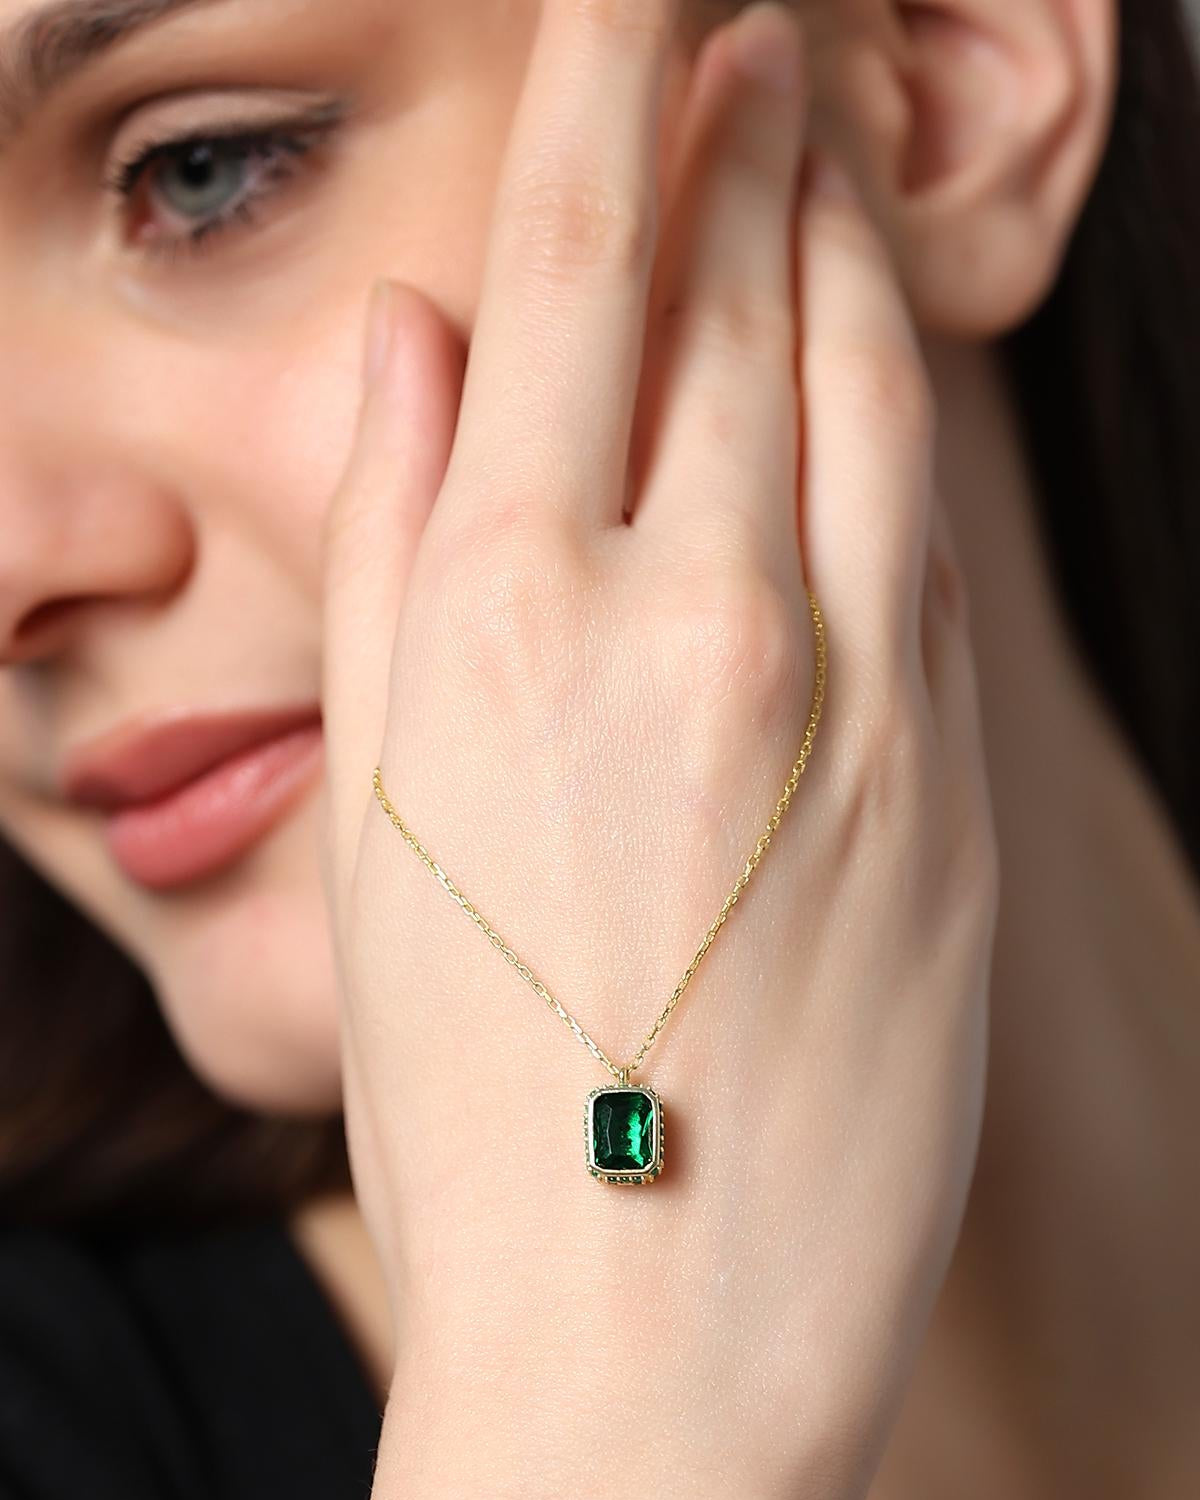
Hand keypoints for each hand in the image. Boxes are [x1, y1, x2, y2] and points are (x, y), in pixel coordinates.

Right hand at [320, 1, 996, 1495]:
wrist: (652, 1323)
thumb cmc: (474, 1089)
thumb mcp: (367, 820)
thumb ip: (388, 552)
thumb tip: (412, 345)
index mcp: (504, 619)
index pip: (575, 271)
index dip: (606, 90)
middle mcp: (689, 617)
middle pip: (733, 290)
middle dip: (738, 120)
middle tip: (747, 16)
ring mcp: (849, 692)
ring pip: (859, 379)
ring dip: (835, 229)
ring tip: (822, 125)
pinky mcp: (953, 778)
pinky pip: (936, 533)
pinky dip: (906, 401)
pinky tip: (883, 345)